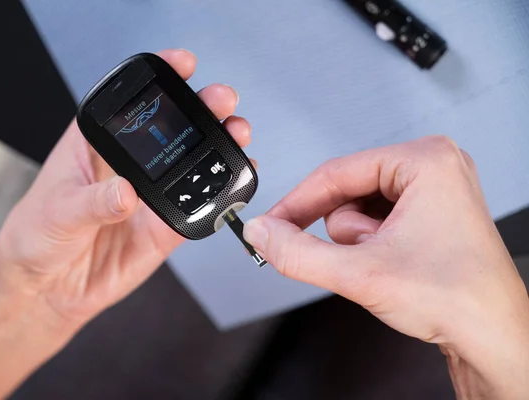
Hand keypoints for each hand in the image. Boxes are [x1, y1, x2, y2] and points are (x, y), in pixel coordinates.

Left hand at [0, 49, 251, 324]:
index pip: (132, 103)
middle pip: (172, 128)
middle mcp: (130, 164)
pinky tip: (236, 178)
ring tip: (237, 133)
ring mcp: (151, 194)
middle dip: (201, 108)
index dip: (159, 80)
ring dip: (219, 145)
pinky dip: (221, 193)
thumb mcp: (58, 210)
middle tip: (221, 100)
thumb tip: (126, 193)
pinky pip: (198, 206)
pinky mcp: (164, 226)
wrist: (48, 287)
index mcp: (98, 145)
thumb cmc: (37, 236)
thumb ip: (93, 202)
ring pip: (192, 162)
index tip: (182, 64)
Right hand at [243, 136, 528, 397]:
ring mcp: (434, 188)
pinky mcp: (431, 210)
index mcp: (425, 160)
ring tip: (385, 263)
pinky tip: (392, 262)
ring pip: (359, 206)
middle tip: (354, 260)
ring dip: (358, 241)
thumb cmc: (458, 298)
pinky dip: (371, 243)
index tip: (270, 225)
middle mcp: (433, 166)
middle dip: (344, 232)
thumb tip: (263, 234)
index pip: (334, 173)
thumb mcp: (360, 273)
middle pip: (347, 190)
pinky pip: (377, 218)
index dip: (294, 203)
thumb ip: (298, 252)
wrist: (494, 337)